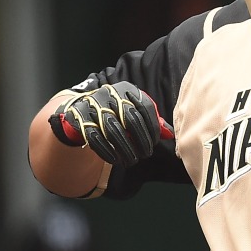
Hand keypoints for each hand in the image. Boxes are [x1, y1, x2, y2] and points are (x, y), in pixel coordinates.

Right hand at [49, 81, 172, 165]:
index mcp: (126, 90)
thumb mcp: (133, 110)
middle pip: (131, 119)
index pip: (145, 108)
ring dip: (125, 149)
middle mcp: (110, 94)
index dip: (153, 128)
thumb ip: (152, 120)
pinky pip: (95, 138)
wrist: (81, 108)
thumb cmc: (116, 111)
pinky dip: (107, 151)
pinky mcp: (80, 118)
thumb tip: (170, 135)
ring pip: (113, 131)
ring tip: (132, 161)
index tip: (154, 143)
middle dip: (141, 140)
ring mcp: (93, 105)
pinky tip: (115, 160)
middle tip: (145, 154)